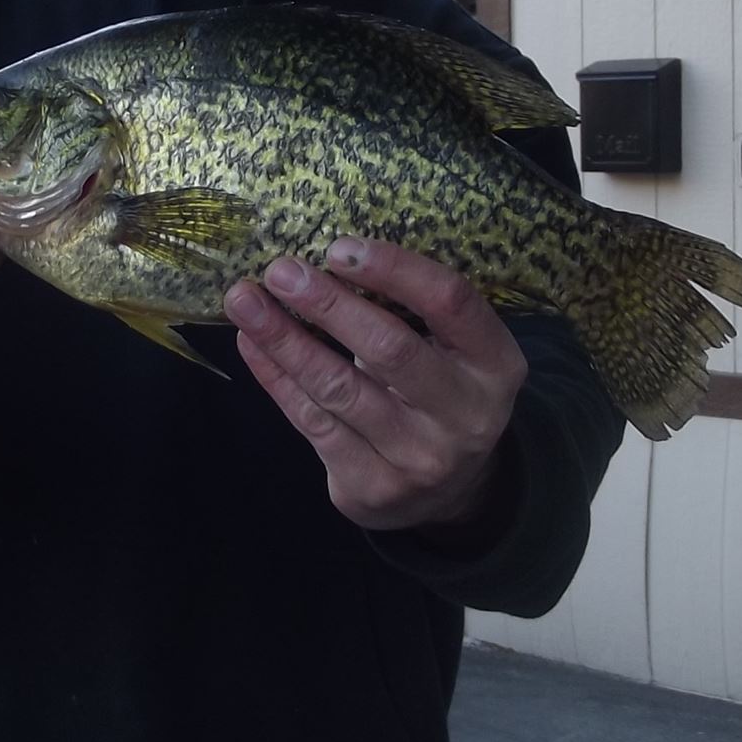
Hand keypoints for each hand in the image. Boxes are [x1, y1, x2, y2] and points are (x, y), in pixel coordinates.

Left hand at [224, 238, 524, 535]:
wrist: (450, 494)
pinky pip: (313, 422)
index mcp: (496, 364)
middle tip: (280, 271)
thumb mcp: (454, 353)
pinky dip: (276, 377)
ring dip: (285, 339)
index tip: (339, 247)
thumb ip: (411, 314)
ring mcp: (419, 457)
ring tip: (245, 301)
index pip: (450, 302)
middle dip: (328, 304)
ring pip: (339, 389)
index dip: (395, 269)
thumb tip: (325, 259)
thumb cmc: (439, 394)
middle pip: (390, 348)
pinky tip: (252, 343)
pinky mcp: (373, 486)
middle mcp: (465, 414)